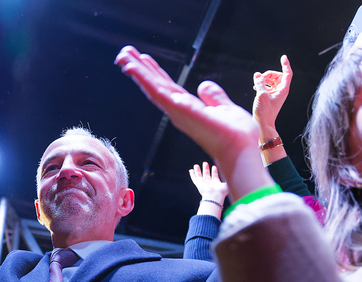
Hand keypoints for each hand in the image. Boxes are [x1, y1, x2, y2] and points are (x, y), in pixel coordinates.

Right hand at [115, 45, 270, 199]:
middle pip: (156, 85)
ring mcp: (176, 110)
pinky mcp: (177, 108)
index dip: (155, 73)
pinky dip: (143, 79)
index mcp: (189, 108)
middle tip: (124, 53)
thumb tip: (203, 85)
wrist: (240, 148)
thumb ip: (214, 97)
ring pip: (152, 86)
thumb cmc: (237, 136)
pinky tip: (131, 67)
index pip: (168, 87)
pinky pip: (156, 91)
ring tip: (122, 54)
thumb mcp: (226, 109)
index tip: (143, 59)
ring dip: (136, 70)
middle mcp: (178, 110)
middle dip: (140, 69)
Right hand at [189, 161, 228, 201]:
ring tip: (196, 165)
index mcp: (216, 184)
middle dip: (206, 169)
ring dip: (197, 170)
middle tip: (205, 163)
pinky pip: (194, 178)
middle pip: (206, 175)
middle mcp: (209, 184)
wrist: (214, 196)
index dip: (214, 171)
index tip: (214, 166)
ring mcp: (203, 184)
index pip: (214, 176)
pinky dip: (192, 174)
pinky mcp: (198, 184)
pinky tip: (191, 170)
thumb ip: (227, 179)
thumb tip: (229, 175)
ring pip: (199, 176)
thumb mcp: (226, 184)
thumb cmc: (221, 192)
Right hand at [252, 55, 291, 139]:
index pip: (287, 73)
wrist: (263, 124)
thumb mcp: (261, 95)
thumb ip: (259, 83)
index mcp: (283, 89)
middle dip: (268, 74)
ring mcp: (275, 94)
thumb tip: (257, 75)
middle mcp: (281, 91)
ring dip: (264, 80)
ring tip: (256, 84)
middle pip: (277, 76)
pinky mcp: (269, 98)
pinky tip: (255, 87)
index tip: (283, 57)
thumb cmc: (264, 111)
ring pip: (271, 81)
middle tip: (259, 78)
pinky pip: (267, 86)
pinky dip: (261, 85)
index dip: (286, 64)